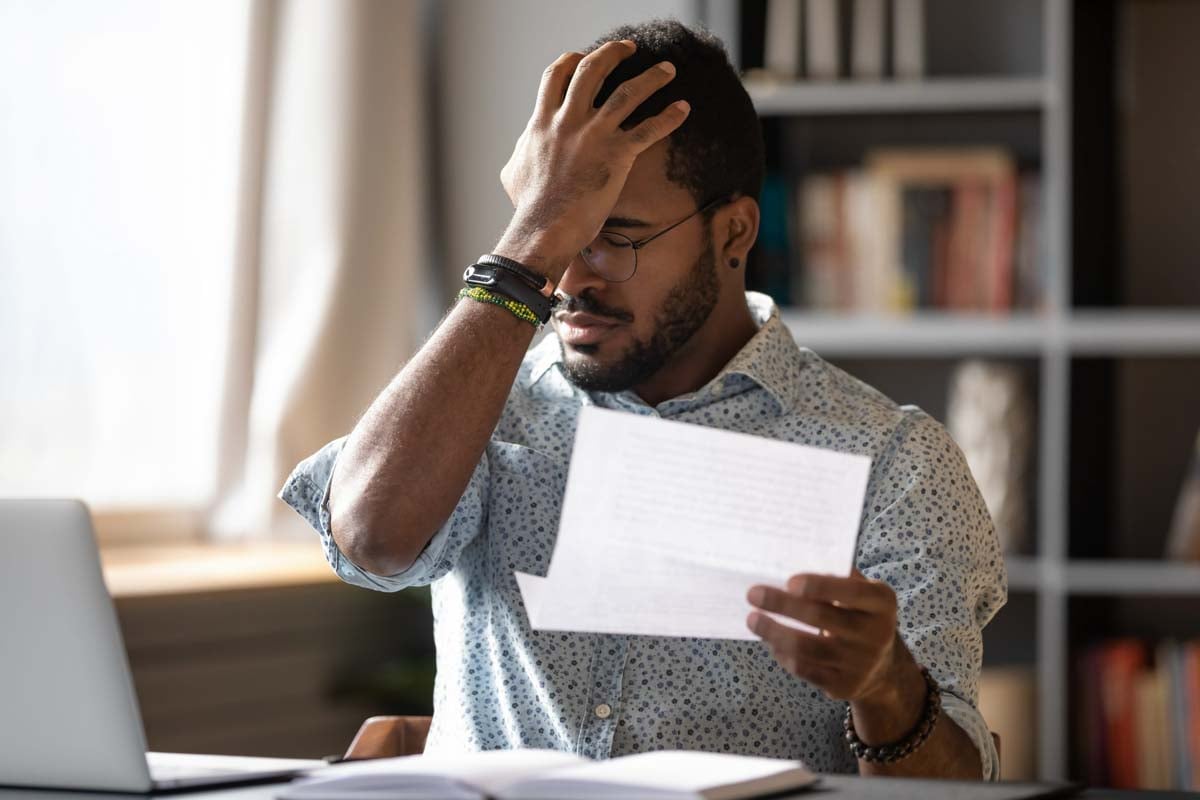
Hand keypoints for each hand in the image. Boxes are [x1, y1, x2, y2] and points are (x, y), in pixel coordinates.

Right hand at [495, 40, 690, 274]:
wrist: (544, 227)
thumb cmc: (528, 206)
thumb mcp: (513, 172)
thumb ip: (521, 152)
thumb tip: (520, 152)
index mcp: (542, 122)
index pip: (556, 76)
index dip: (571, 60)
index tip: (583, 56)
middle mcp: (568, 121)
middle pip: (592, 69)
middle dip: (613, 53)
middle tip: (629, 49)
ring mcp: (594, 136)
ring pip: (628, 92)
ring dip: (651, 77)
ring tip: (668, 70)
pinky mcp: (616, 155)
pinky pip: (648, 129)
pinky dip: (669, 117)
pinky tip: (684, 108)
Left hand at [746, 569, 909, 705]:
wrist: (881, 668)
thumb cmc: (858, 615)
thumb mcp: (860, 592)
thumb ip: (836, 576)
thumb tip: (790, 562)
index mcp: (882, 602)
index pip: (852, 591)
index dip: (820, 586)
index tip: (789, 581)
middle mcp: (877, 633)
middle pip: (822, 618)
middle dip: (783, 604)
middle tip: (753, 594)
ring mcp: (861, 663)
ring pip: (808, 647)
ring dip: (774, 632)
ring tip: (752, 619)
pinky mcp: (844, 686)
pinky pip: (806, 669)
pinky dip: (784, 655)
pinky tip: (771, 642)